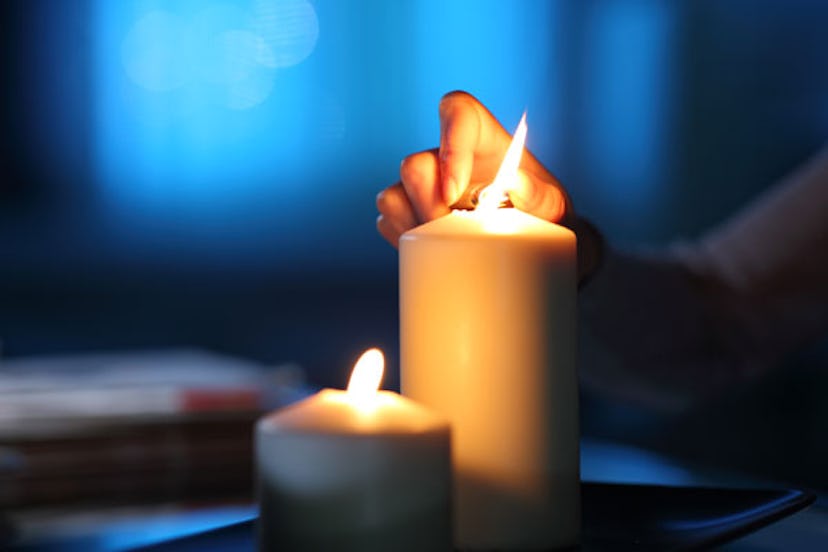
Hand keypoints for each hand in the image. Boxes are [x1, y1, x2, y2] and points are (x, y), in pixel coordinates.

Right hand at [376, 90, 602, 282]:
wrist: (533, 254)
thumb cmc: (546, 223)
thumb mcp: (557, 212)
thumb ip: (543, 197)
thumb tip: (515, 183)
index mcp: (484, 142)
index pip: (458, 111)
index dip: (449, 143)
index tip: (455, 190)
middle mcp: (447, 159)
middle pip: (414, 164)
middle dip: (427, 205)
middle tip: (452, 233)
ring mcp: (424, 188)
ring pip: (392, 196)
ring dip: (414, 227)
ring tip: (445, 248)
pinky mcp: (408, 214)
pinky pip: (387, 222)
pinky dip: (404, 241)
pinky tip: (431, 252)